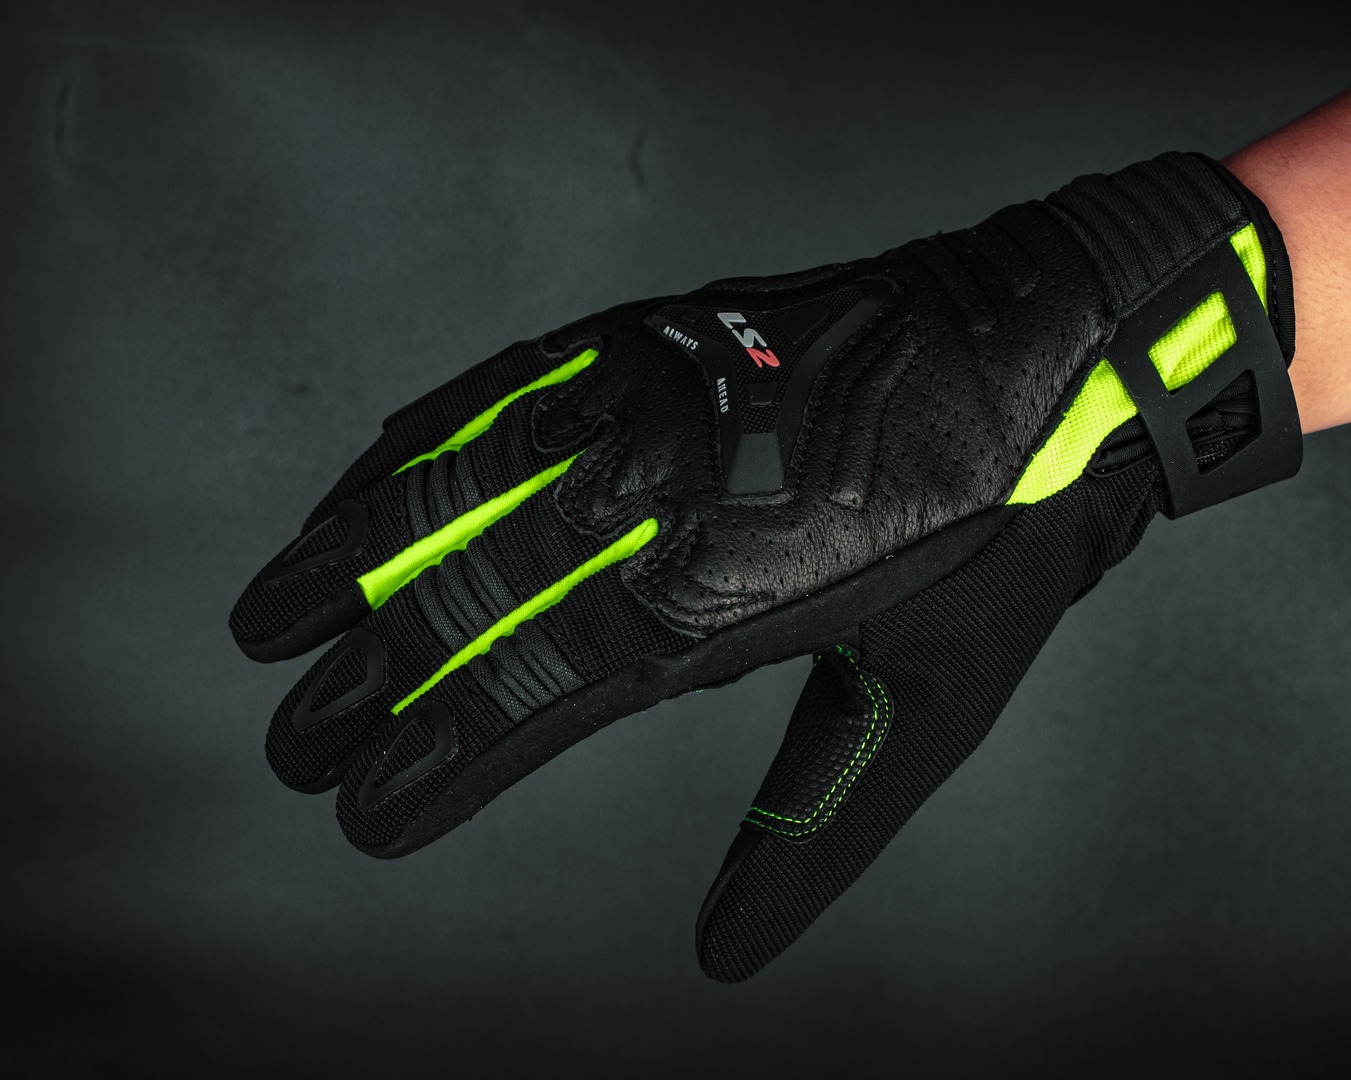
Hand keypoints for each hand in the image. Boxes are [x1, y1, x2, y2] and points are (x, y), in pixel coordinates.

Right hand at [230, 151, 1299, 979]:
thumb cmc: (1005, 532)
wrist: (1059, 345)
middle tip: (289, 743)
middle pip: (487, 591)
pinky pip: (517, 383)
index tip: (366, 808)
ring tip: (270, 613)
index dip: (445, 756)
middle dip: (375, 674)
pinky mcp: (667, 332)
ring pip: (473, 480)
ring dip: (363, 549)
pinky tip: (370, 473)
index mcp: (741, 596)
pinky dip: (429, 434)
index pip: (551, 693)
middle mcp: (680, 492)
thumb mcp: (929, 701)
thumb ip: (817, 821)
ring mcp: (663, 396)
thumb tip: (727, 953)